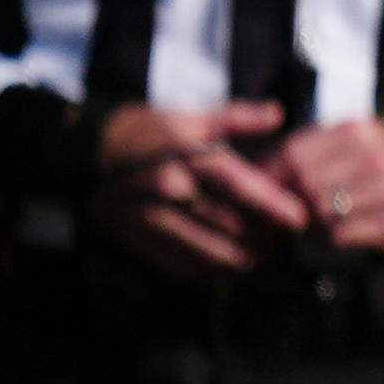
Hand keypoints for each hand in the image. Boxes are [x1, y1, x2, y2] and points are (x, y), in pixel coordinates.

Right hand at [86, 101, 310, 279]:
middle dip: (267, 236)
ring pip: (215, 254)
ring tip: (261, 252)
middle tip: (283, 235)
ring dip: (245, 258)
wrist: (83, 155)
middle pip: (235, 226)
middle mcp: (174, 191)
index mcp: (189, 158)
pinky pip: (187, 267)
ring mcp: (156, 220)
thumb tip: (278, 113)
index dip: (275, 207)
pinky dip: (215, 270)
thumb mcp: (190, 118)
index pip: (241, 187)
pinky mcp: (142, 241)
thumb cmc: (144, 134)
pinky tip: (228, 262)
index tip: (300, 219)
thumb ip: (238, 118)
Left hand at [275, 116, 383, 254]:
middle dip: (296, 198)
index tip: (266, 187)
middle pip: (307, 186)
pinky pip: (343, 235)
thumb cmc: (376, 155)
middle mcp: (376, 158)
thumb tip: (258, 173)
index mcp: (358, 132)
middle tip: (295, 206)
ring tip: (322, 216)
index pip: (296, 156)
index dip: (274, 174)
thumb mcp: (347, 137)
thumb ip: (308, 148)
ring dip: (315, 219)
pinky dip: (334, 235)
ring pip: (323, 213)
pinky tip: (343, 228)